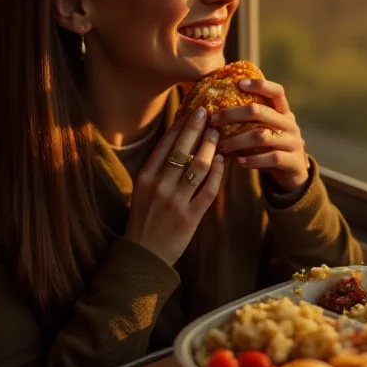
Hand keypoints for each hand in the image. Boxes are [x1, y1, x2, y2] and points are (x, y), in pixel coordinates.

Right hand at [125, 107, 223, 266]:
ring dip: (211, 146)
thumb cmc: (144, 219)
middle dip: (197, 128)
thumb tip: (178, 139)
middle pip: (183, 149)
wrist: (143, 256)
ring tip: (218, 134)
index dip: (181, 125)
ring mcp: (175, 202)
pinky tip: (222, 160)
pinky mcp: (190, 217)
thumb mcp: (143, 190)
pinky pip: (209, 189)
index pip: (165, 144)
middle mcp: (159, 187)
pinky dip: (218, 172)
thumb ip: (158, 167)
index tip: (193, 110)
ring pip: (199, 166)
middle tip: (210, 112)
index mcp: (145, 177)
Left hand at [211, 79, 309, 195]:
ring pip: (262, 136)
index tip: (238, 83)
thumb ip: (250, 121)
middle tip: (213, 120)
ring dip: (237, 141)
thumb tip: (214, 109)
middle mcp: (290, 124)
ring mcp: (293, 142)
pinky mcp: (293, 161)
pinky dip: (253, 160)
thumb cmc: (271, 148)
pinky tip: (238, 162)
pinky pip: (271, 158)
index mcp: (283, 112)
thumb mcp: (265, 131)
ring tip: (221, 146)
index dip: (259, 85)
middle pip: (261, 111)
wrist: (293, 175)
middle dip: (233, 114)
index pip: (276, 92)